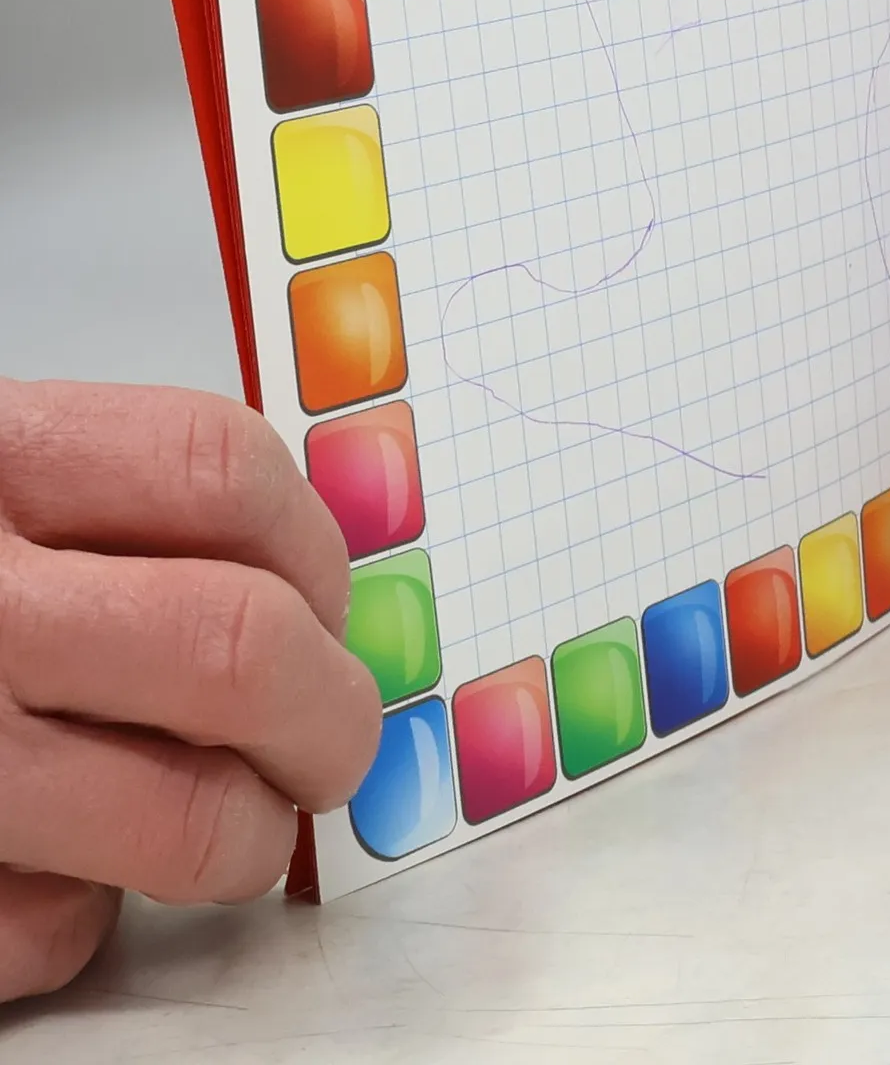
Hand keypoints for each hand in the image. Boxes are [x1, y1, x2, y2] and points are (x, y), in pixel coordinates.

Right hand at [0, 381, 381, 1002]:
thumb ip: (110, 511)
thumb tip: (308, 591)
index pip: (222, 472)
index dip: (315, 549)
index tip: (327, 602)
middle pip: (238, 648)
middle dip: (327, 714)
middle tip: (330, 740)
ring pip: (183, 819)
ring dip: (241, 834)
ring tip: (232, 820)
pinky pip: (49, 930)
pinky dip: (80, 914)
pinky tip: (46, 863)